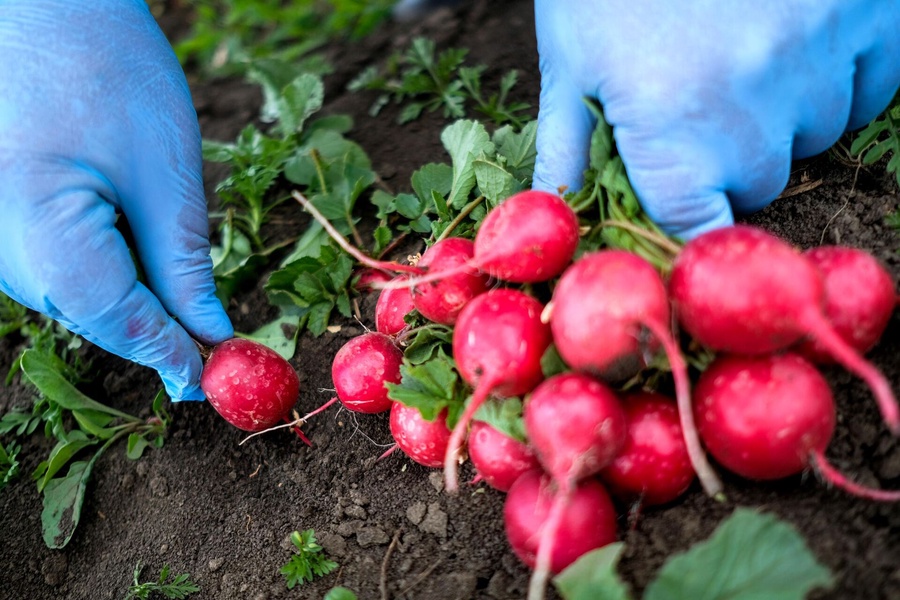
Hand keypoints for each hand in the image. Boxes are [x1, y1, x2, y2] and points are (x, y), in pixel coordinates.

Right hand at [0, 1, 232, 399]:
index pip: (120, 325)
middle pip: (96, 316)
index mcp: (40, 239)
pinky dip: (109, 265)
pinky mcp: (0, 218)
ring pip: (79, 294)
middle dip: (159, 331)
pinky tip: (137, 240)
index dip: (175, 356)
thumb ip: (183, 264)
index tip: (218, 380)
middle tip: (216, 347)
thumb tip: (207, 333)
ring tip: (184, 290)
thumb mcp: (163, 172)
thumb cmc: (103, 65)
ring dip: (136, 297)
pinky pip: (61, 263)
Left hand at [533, 0, 899, 238]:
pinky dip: (839, 77)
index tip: (687, 205)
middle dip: (728, 158)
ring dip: (783, 114)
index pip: (694, 226)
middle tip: (698, 96)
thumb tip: (557, 214)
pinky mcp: (871, 16)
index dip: (690, 221)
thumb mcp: (571, 61)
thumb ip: (569, 150)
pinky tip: (791, 36)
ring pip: (817, 135)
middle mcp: (751, 102)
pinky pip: (869, 88)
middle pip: (757, 183)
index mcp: (669, 124)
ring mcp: (820, 55)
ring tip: (740, 51)